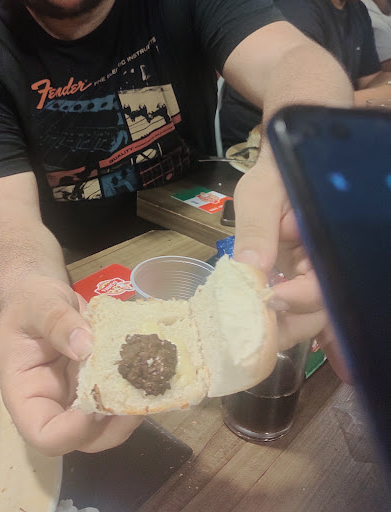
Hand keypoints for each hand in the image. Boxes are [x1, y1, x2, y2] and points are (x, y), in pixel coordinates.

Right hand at [0, 275, 142, 455]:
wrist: (42, 296)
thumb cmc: (29, 302)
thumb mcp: (37, 304)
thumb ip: (56, 322)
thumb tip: (86, 346)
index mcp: (25, 393)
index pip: (43, 434)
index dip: (72, 430)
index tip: (96, 403)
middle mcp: (53, 403)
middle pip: (82, 439)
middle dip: (113, 425)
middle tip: (136, 395)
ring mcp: (78, 395)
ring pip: (106, 424)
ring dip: (131, 410)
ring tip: (149, 381)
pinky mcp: (99, 382)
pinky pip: (118, 397)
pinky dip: (137, 389)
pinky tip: (151, 368)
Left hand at [233, 161, 350, 381]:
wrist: (278, 169)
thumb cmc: (274, 174)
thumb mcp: (261, 194)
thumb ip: (257, 228)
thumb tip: (250, 269)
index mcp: (322, 246)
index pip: (322, 284)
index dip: (302, 296)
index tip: (273, 297)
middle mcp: (321, 267)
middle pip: (316, 311)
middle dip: (289, 325)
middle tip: (254, 332)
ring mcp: (305, 277)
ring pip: (303, 318)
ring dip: (280, 333)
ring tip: (248, 340)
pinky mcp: (288, 281)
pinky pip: (288, 311)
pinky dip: (278, 328)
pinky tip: (258, 343)